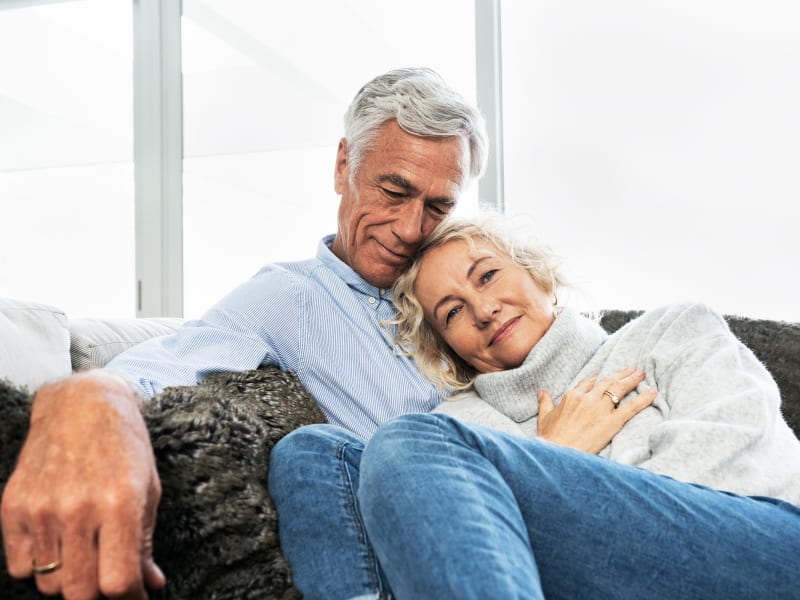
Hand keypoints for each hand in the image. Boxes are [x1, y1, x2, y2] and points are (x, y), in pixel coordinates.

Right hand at [1, 371, 164, 598]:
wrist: (81, 404)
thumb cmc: (124, 445)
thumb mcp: (147, 488)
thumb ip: (146, 541)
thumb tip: (150, 585)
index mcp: (119, 503)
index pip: (118, 582)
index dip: (130, 597)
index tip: (136, 594)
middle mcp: (78, 508)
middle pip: (80, 592)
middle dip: (98, 594)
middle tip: (109, 578)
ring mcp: (41, 508)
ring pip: (49, 585)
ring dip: (68, 581)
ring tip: (84, 554)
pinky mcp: (13, 506)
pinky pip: (20, 567)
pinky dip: (39, 567)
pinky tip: (58, 543)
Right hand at [537, 366, 656, 453]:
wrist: (558, 452)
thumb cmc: (550, 438)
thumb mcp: (544, 417)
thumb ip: (545, 403)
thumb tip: (542, 392)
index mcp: (572, 396)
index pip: (588, 382)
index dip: (598, 378)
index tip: (605, 376)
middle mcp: (587, 399)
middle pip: (607, 381)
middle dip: (620, 374)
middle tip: (632, 369)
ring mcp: (600, 409)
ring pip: (618, 388)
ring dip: (631, 380)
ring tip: (641, 374)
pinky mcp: (612, 422)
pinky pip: (631, 408)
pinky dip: (643, 399)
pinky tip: (653, 392)